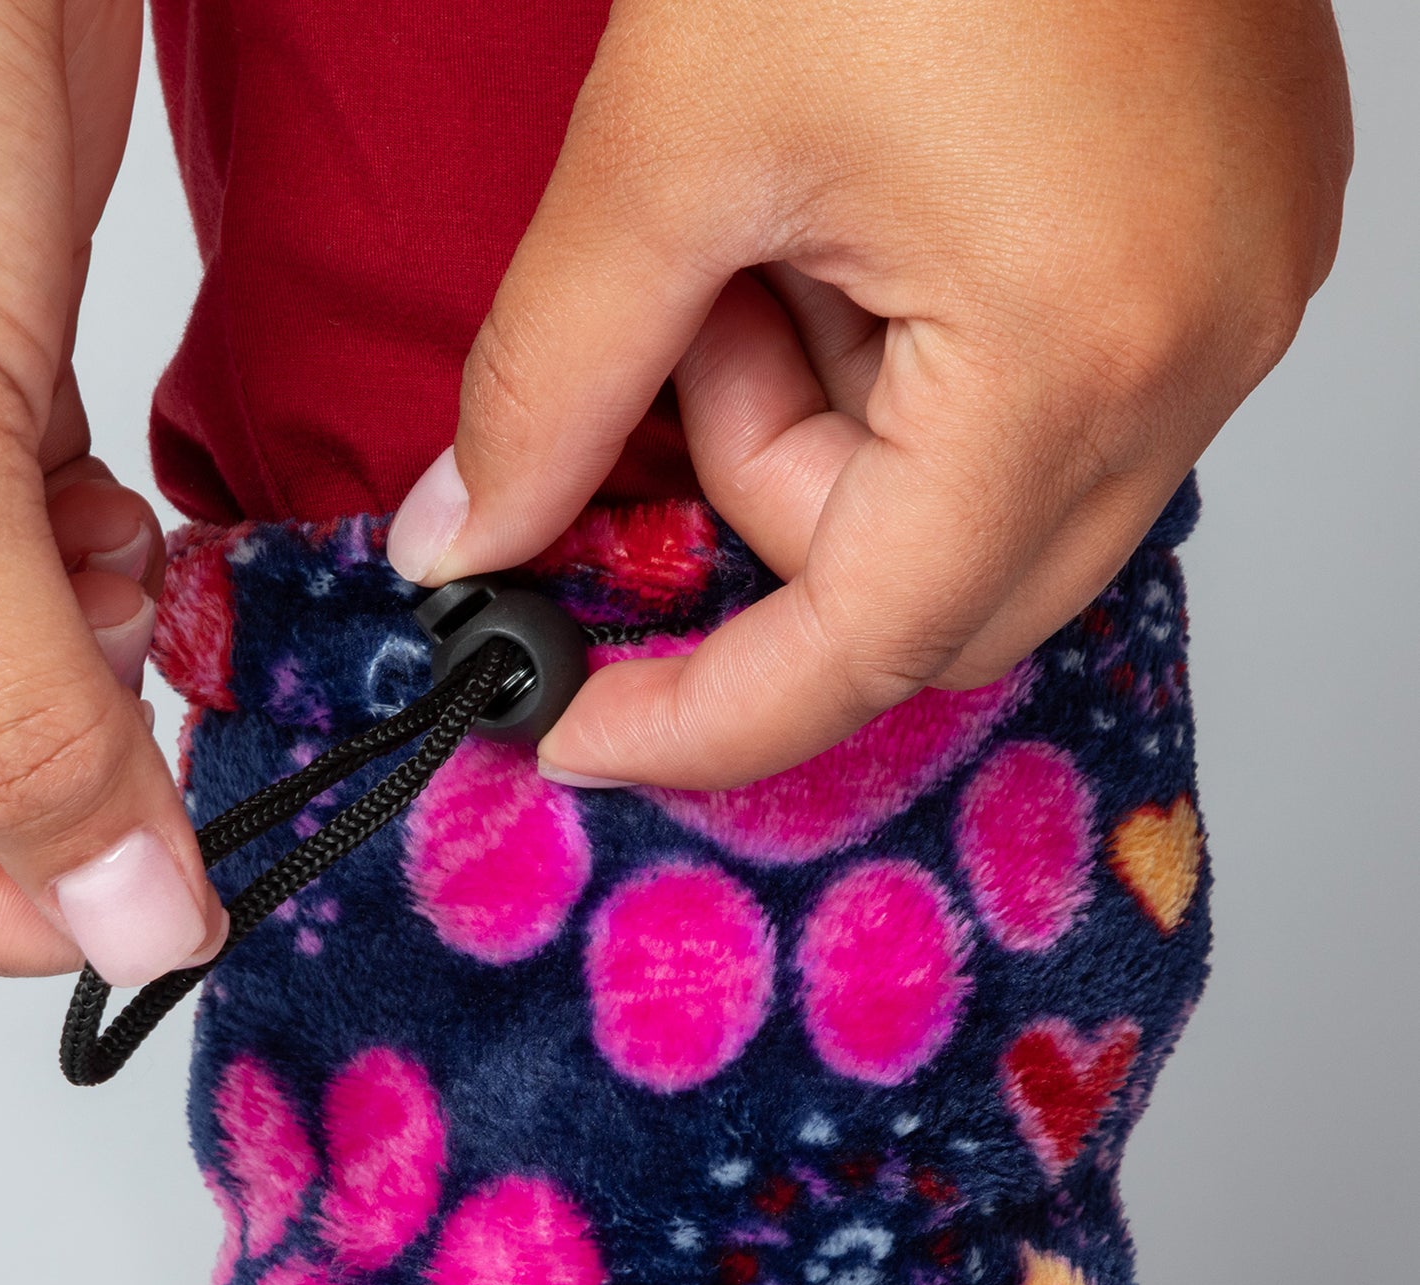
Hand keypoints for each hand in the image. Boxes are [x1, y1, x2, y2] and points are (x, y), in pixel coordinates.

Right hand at [0, 0, 225, 984]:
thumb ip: (21, 718)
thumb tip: (117, 921)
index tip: (133, 911)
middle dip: (55, 778)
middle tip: (175, 763)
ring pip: (1, 677)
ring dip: (95, 672)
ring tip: (137, 590)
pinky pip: (52, 574)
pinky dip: (115, 581)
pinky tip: (139, 530)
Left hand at [387, 0, 1351, 788]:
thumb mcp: (668, 149)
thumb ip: (550, 385)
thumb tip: (462, 539)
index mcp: (1071, 354)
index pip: (860, 650)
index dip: (699, 719)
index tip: (577, 725)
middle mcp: (1191, 360)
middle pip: (922, 594)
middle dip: (771, 502)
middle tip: (704, 333)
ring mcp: (1232, 303)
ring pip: (975, 506)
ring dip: (839, 412)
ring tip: (793, 220)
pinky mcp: (1227, 247)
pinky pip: (1043, 405)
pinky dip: (919, 357)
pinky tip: (877, 211)